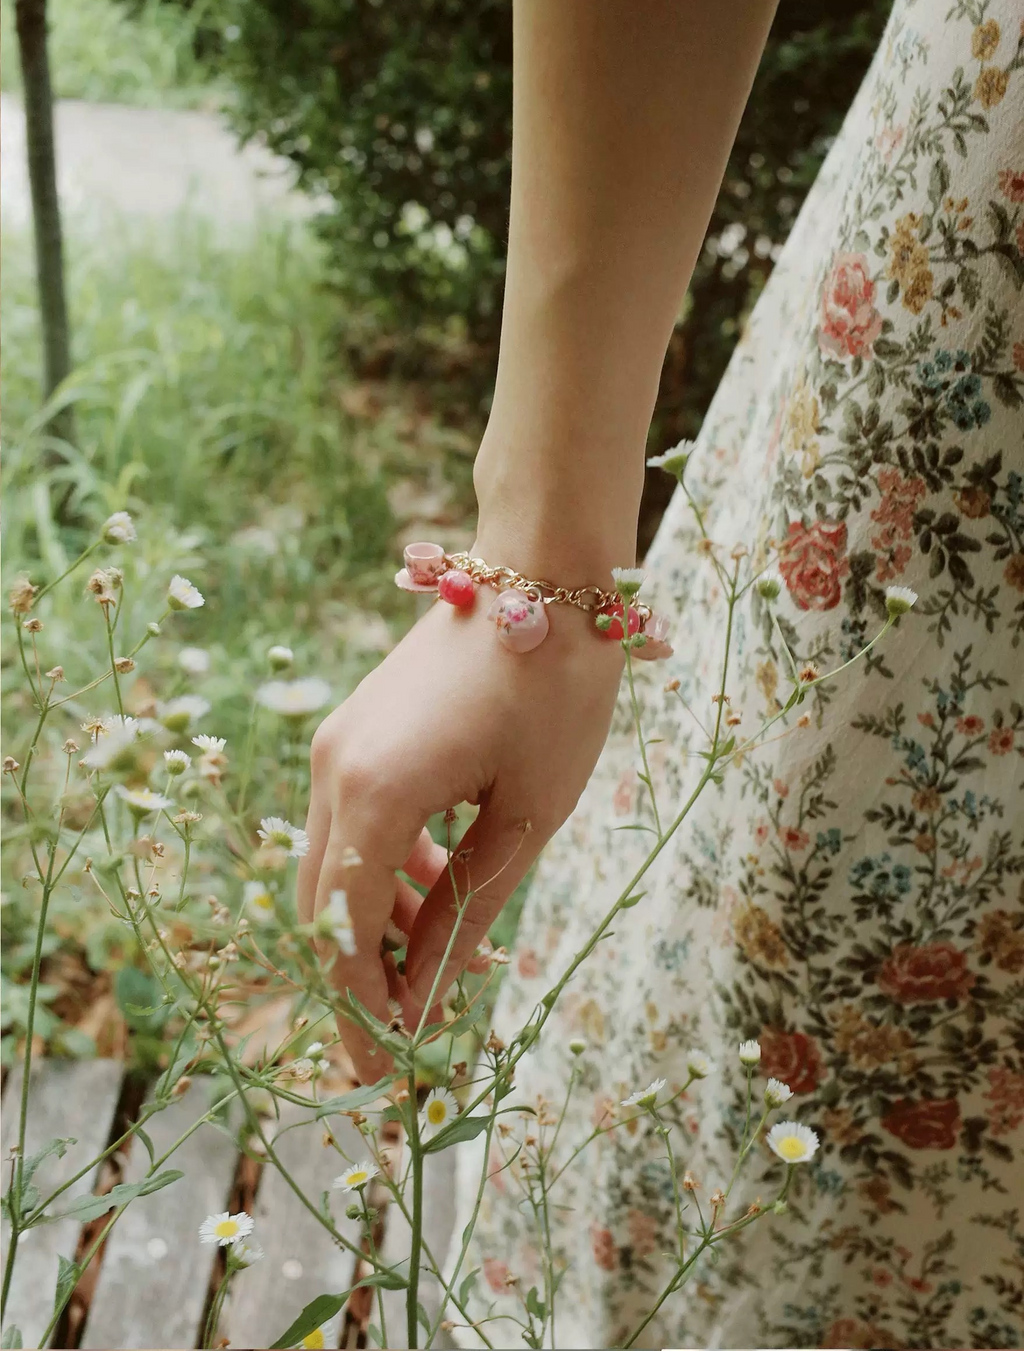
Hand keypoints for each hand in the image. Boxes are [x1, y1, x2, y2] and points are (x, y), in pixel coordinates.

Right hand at [296, 572, 623, 1081]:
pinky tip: (440, 881)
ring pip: (337, 865)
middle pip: (325, 908)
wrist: (542, 568)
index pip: (346, 936)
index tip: (389, 1074)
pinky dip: (387, 868)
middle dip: (361, 981)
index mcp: (374, 797)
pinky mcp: (355, 730)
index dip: (364, 1013)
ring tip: (442, 958)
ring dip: (378, 923)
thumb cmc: (555, 687)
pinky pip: (353, 821)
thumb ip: (469, 909)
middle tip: (404, 1043)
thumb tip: (427, 996)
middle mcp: (334, 772)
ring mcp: (338, 744)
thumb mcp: (528, 814)